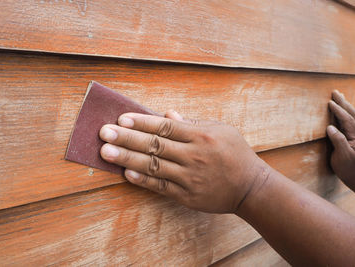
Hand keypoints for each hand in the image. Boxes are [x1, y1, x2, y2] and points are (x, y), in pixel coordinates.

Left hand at [99, 110, 268, 213]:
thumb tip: (168, 114)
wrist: (251, 187)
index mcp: (201, 136)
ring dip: (128, 159)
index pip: (165, 127)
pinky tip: (126, 173)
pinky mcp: (187, 195)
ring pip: (154, 166)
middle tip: (103, 133)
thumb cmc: (235, 153)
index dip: (142, 122)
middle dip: (127, 138)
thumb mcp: (220, 130)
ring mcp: (189, 177)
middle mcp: (193, 155)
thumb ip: (193, 123)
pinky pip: (161, 187)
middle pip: (155, 145)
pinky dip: (144, 180)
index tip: (121, 118)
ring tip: (106, 152)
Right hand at [327, 90, 354, 182]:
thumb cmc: (347, 167)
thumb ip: (338, 140)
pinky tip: (341, 109)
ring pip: (351, 115)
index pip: (347, 119)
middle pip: (351, 113)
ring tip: (338, 96)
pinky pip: (348, 120)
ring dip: (344, 105)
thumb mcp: (342, 155)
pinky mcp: (352, 136)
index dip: (339, 110)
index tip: (330, 102)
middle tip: (335, 92)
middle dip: (343, 102)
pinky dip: (344, 112)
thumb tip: (330, 127)